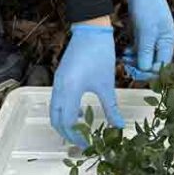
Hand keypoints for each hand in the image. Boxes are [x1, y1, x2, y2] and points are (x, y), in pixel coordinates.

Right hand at [50, 24, 124, 146]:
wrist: (90, 29)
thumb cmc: (100, 54)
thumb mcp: (107, 83)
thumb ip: (111, 107)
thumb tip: (119, 126)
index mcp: (70, 90)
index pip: (69, 122)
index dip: (78, 136)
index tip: (89, 145)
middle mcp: (59, 88)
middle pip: (56, 120)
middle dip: (67, 134)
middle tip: (82, 143)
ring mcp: (57, 82)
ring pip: (55, 110)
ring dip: (65, 123)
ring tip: (81, 131)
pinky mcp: (59, 77)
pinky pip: (57, 101)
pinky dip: (65, 111)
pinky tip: (81, 112)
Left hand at [124, 0, 173, 79]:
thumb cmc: (147, 5)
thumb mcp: (146, 30)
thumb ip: (146, 51)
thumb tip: (145, 70)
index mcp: (167, 41)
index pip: (162, 66)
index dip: (149, 72)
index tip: (135, 72)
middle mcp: (162, 40)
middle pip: (153, 62)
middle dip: (141, 67)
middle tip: (128, 67)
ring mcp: (152, 35)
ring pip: (145, 56)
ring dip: (135, 60)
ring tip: (125, 59)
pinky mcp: (143, 31)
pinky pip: (139, 48)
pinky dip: (133, 52)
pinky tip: (125, 53)